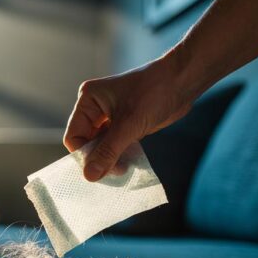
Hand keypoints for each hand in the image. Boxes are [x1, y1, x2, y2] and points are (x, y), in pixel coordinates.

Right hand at [64, 54, 194, 180]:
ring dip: (109, 158)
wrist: (182, 81)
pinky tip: (129, 161)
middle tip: (116, 171)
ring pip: (100, 146)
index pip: (74, 137)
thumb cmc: (154, 94)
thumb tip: (89, 176)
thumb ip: (108, 152)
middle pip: (86, 143)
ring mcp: (108, 115)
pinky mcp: (123, 123)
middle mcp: (94, 107)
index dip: (85, 156)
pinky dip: (119, 154)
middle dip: (98, 159)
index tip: (102, 170)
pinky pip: (113, 144)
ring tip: (123, 168)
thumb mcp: (128, 126)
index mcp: (88, 100)